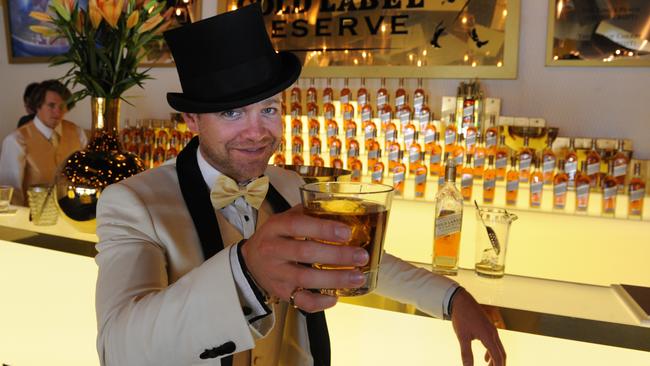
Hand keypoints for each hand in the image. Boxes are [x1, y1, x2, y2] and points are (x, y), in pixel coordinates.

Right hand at [241, 205, 368, 312]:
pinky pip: (301, 301)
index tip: (347, 232)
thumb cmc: (276, 236)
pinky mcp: (281, 292)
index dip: (323, 229)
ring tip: (358, 277)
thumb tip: (343, 209)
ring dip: (335, 279)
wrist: (250, 260)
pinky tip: (336, 297)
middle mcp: (273, 250)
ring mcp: (276, 273)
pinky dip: (320, 302)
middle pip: (305, 253)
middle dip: (337, 256)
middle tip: (361, 256)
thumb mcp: (286, 219)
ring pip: (305, 278)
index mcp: (276, 227)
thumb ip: (309, 213)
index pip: (298, 225)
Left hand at [450, 288, 505, 365]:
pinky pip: (494, 342)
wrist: (461, 300)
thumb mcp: (462, 337)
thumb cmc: (461, 317)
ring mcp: (492, 329)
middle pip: (501, 354)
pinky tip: (485, 359)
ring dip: (496, 360)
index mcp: (488, 336)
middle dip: (499, 365)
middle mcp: (493, 333)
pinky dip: (492, 352)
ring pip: (498, 348)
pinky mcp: (488, 327)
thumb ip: (466, 354)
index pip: (498, 357)